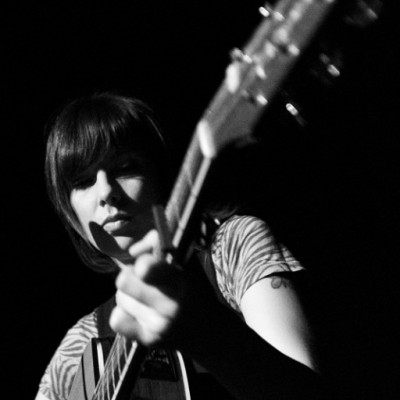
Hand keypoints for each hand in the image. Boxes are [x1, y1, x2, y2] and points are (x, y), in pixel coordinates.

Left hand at [109, 230, 186, 345]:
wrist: (212, 331)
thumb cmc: (196, 288)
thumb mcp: (186, 262)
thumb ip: (159, 245)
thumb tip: (133, 251)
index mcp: (181, 281)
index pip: (147, 268)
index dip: (143, 263)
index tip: (146, 266)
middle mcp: (169, 304)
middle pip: (123, 280)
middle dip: (131, 276)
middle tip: (144, 280)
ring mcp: (158, 325)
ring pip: (119, 298)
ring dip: (129, 296)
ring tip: (147, 299)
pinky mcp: (149, 340)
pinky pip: (116, 320)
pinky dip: (124, 315)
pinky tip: (139, 314)